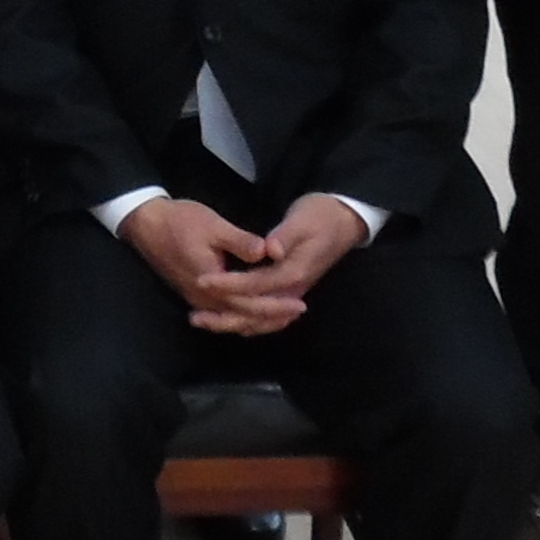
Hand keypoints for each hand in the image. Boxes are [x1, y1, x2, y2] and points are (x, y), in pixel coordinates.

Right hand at [120, 192, 362, 335]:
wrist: (146, 224)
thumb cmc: (180, 222)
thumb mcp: (213, 225)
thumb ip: (241, 242)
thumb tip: (268, 251)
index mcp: (212, 285)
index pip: (250, 306)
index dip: (276, 306)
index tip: (299, 304)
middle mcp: (205, 300)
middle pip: (243, 319)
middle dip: (272, 317)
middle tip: (298, 311)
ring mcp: (198, 300)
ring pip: (233, 320)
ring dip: (258, 319)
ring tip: (283, 315)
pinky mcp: (195, 294)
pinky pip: (223, 313)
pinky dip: (242, 315)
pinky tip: (255, 310)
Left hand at [202, 193, 369, 334]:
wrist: (345, 221)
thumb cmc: (321, 216)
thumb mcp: (303, 219)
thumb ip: (286, 236)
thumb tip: (271, 250)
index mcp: (294, 272)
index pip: (255, 284)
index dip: (228, 285)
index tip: (202, 281)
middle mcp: (293, 290)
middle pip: (256, 313)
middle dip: (225, 316)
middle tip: (194, 318)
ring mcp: (293, 294)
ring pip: (261, 321)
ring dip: (232, 323)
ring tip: (203, 322)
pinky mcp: (290, 292)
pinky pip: (267, 317)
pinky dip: (247, 322)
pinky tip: (228, 319)